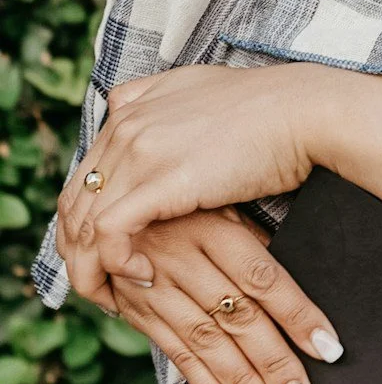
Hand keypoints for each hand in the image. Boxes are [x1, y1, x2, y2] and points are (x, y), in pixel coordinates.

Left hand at [58, 64, 322, 286]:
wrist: (306, 112)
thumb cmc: (270, 110)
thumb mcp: (201, 89)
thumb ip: (160, 99)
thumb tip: (133, 108)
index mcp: (132, 107)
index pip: (84, 174)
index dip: (84, 221)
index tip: (102, 252)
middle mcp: (125, 125)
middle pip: (74, 201)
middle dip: (79, 250)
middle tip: (101, 284)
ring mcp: (139, 150)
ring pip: (83, 223)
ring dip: (92, 266)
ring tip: (116, 293)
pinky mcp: (159, 181)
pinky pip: (109, 233)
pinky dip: (114, 263)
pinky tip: (142, 277)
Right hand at [61, 206, 341, 383]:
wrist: (113, 205)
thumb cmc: (189, 204)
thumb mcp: (223, 205)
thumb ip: (254, 245)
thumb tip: (301, 285)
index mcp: (213, 229)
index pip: (263, 278)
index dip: (297, 315)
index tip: (328, 348)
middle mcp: (183, 261)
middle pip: (237, 319)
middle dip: (274, 364)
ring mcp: (157, 290)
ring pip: (207, 345)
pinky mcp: (140, 315)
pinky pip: (177, 359)